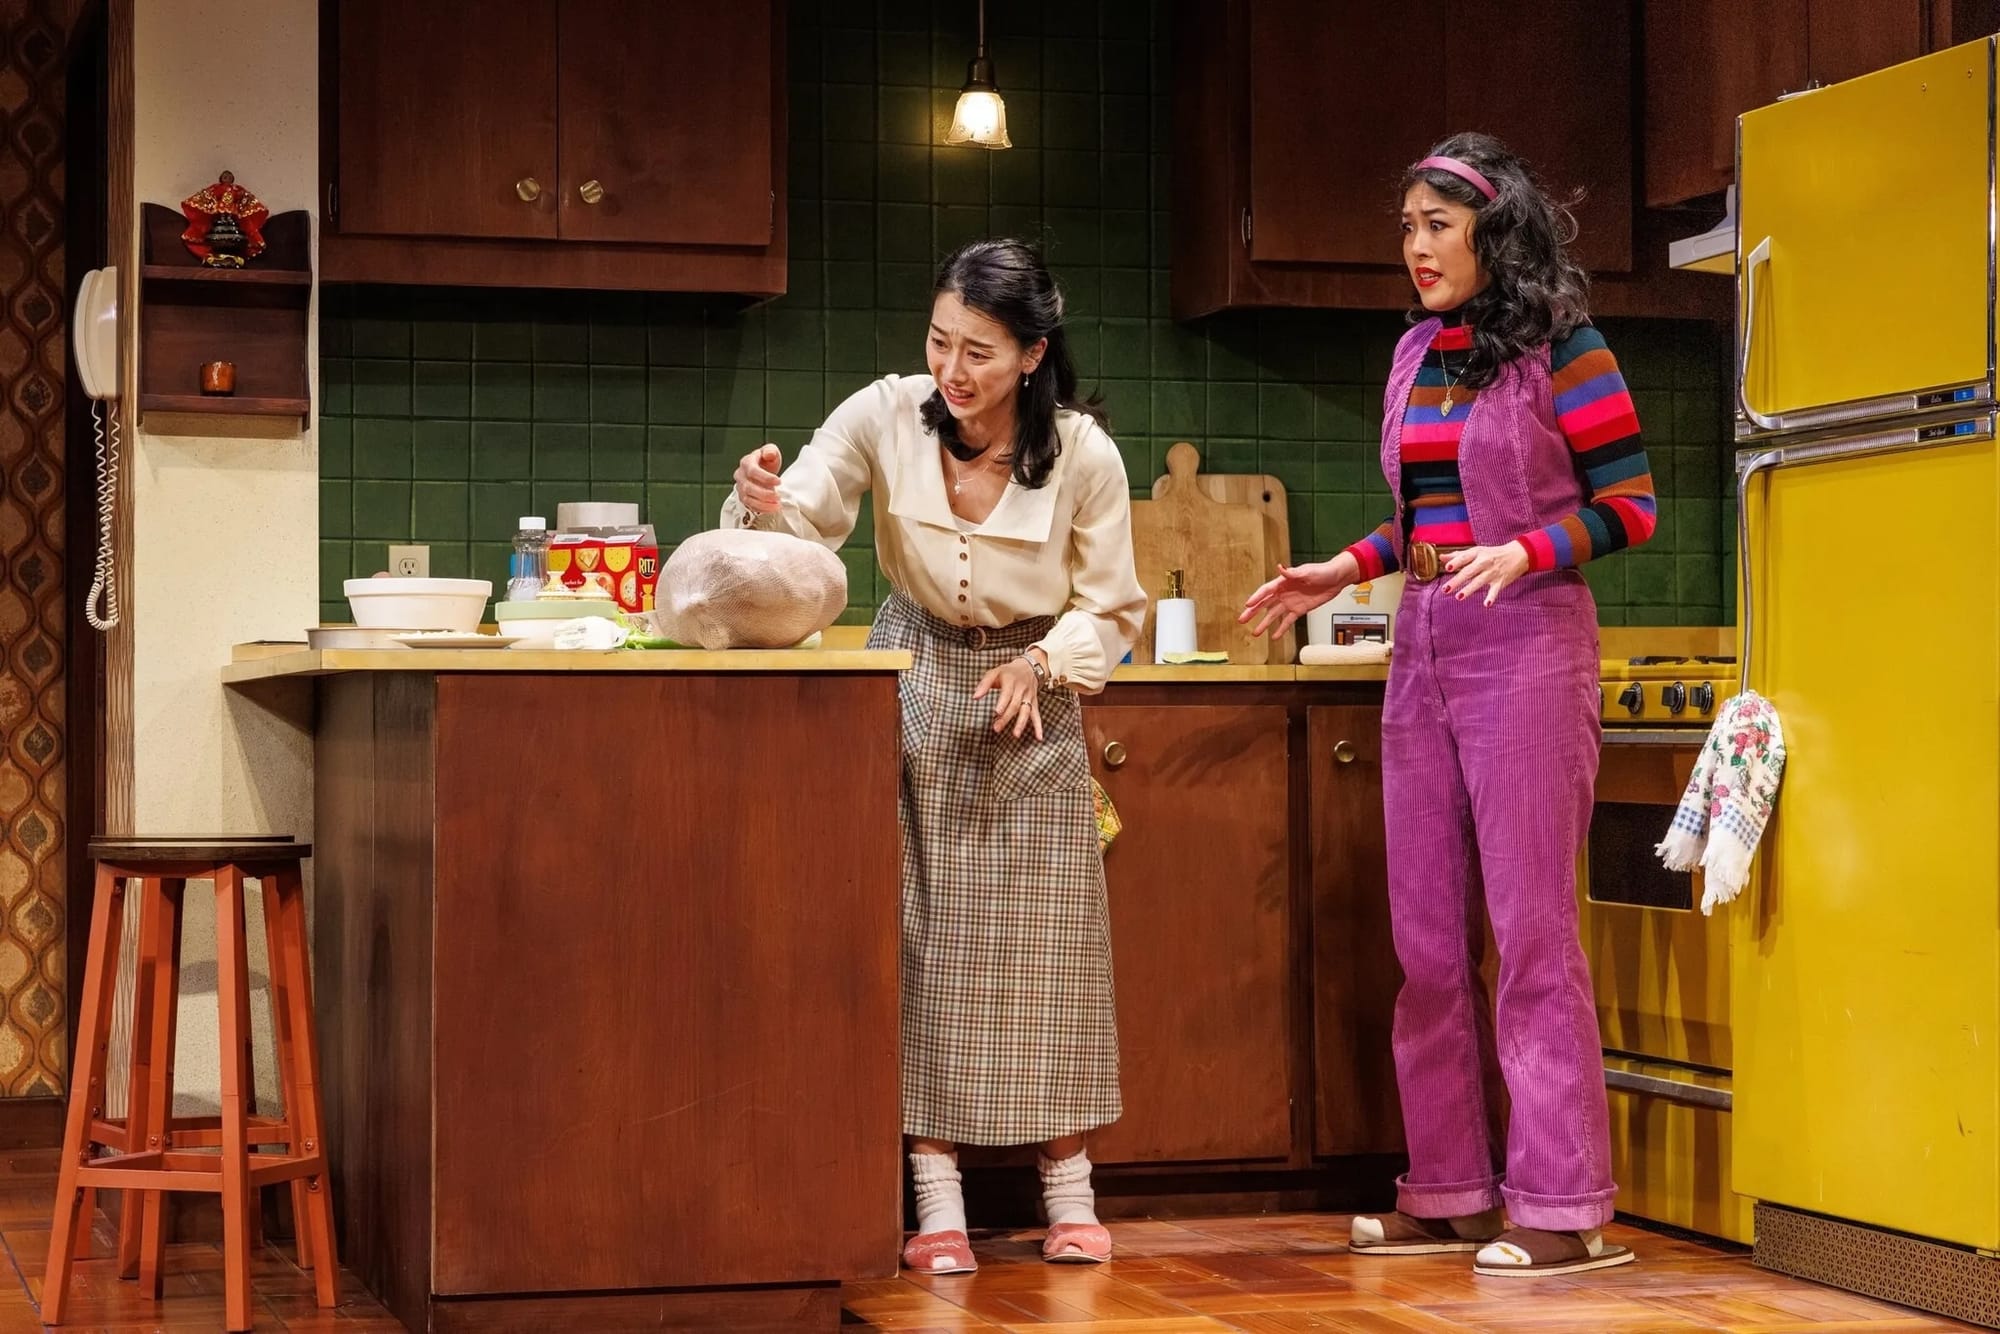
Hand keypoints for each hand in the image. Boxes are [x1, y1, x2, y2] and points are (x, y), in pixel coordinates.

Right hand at [733, 443, 781, 512]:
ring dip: (763, 504)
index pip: (752, 471)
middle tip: (778, 496)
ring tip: (777, 505)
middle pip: (748, 487)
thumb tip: (769, 454)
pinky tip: (772, 508)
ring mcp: (740, 487)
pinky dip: (761, 509)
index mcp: (746, 462)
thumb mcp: (770, 451)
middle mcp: (740, 475)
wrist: (761, 470)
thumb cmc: (765, 461)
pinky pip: (750, 506)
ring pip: (748, 498)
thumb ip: (770, 450)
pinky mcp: (744, 497)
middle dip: (764, 494)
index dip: (765, 478)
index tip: (779, 481)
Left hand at [973, 656, 1043, 739]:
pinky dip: (1038, 726)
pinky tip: (1039, 737)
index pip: (1007, 693)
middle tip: (996, 728)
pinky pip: (1036, 715)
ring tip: (1015, 734)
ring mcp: (1029, 697)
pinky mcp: (1034, 703)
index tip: (997, 712)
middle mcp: (1021, 689)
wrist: (1028, 667)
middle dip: (1006, 717)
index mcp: (1011, 681)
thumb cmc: (1008, 672)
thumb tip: (975, 697)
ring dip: (1021, 723)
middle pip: (1014, 705)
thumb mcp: (994, 672)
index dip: (1003, 702)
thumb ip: (984, 684)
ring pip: (1026, 711)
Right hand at [1239, 554, 1359, 638]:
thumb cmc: (1323, 571)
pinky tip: (1274, 636)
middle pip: (1265, 604)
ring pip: (1273, 615)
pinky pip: (1287, 621)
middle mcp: (1284, 593)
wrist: (1337, 579)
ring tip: (1255, 633)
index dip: (1256, 598)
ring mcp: (1291, 602)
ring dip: (1264, 623)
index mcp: (1284, 581)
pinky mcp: (1299, 610)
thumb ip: (1293, 573)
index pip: (1266, 591)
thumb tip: (1280, 568)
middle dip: (1253, 612)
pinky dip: (1281, 629)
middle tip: (1242, 620)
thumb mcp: (1308, 572)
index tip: (1247, 605)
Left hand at [1442, 543, 1530, 605]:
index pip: (1465, 557)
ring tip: (1458, 597)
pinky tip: (1486, 604)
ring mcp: (1493, 572)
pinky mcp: (1500, 582)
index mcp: (1477, 553)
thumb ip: (1458, 555)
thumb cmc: (1493, 553)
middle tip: (1446, 589)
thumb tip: (1441, 557)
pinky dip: (1491, 597)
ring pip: (1479, 581)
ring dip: (1469, 589)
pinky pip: (1495, 590)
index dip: (1456, 562)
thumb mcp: (1476, 551)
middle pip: (1469, 572)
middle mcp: (1485, 562)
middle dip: (1457, 580)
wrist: (1518, 555)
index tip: (1447, 568)